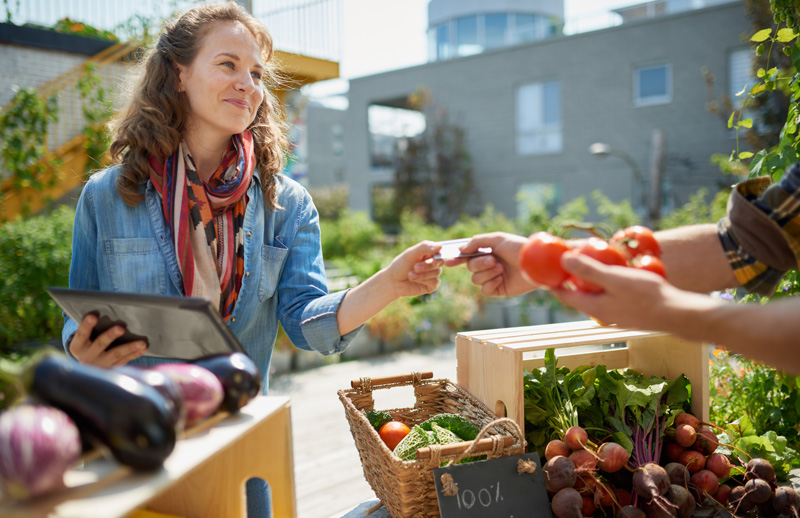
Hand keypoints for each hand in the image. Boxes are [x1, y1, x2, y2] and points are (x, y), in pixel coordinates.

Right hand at [69, 313, 147, 367]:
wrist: (86, 370)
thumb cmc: (86, 345)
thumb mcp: (82, 338)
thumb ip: (86, 326)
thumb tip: (83, 312)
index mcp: (77, 346)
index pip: (82, 333)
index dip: (87, 324)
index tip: (94, 315)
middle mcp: (87, 357)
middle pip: (100, 344)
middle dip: (111, 335)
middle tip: (121, 328)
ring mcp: (100, 364)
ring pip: (116, 354)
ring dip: (130, 348)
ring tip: (142, 342)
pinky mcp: (111, 369)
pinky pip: (124, 361)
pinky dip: (135, 354)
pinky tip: (143, 348)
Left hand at [386, 240, 443, 297]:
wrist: (393, 282)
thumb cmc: (401, 265)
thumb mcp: (410, 254)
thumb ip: (424, 247)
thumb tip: (440, 246)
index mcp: (429, 252)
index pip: (440, 250)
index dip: (439, 253)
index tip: (433, 256)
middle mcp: (433, 263)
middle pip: (440, 261)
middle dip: (427, 265)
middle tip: (415, 267)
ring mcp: (433, 274)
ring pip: (437, 272)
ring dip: (422, 274)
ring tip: (410, 275)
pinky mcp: (432, 285)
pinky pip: (435, 282)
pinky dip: (424, 280)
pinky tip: (414, 280)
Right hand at [445, 232, 536, 296]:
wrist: (535, 263)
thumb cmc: (518, 248)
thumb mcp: (497, 239)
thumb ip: (477, 242)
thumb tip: (460, 250)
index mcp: (487, 252)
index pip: (467, 256)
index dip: (456, 259)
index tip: (448, 261)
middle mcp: (489, 265)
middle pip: (470, 268)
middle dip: (479, 264)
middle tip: (493, 260)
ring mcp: (494, 278)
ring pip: (475, 280)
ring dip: (487, 273)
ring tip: (501, 269)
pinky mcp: (500, 289)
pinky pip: (485, 290)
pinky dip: (491, 284)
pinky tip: (501, 279)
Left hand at [551, 251, 686, 328]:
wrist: (678, 314)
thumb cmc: (645, 295)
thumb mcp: (614, 278)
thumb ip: (588, 270)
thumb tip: (563, 260)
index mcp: (593, 307)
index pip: (564, 296)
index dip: (552, 284)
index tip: (543, 272)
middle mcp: (602, 314)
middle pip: (579, 296)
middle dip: (570, 281)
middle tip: (565, 264)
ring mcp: (616, 315)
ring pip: (596, 296)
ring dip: (590, 282)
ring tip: (588, 265)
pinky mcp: (629, 312)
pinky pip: (611, 296)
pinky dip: (607, 285)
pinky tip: (615, 273)